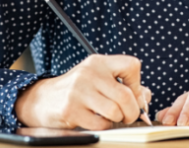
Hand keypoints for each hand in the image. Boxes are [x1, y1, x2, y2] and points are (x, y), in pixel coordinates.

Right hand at [14, 54, 151, 129]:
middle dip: (132, 111)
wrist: (43, 99)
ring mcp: (79, 90)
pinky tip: (97, 121)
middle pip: (126, 95)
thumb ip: (124, 85)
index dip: (138, 84)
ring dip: (118, 120)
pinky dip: (104, 126)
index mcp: (99, 62)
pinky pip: (100, 123)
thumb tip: (146, 98)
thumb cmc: (77, 90)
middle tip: (129, 116)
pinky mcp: (71, 109)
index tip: (133, 94)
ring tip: (112, 118)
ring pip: (115, 111)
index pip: (132, 65)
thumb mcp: (99, 80)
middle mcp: (90, 72)